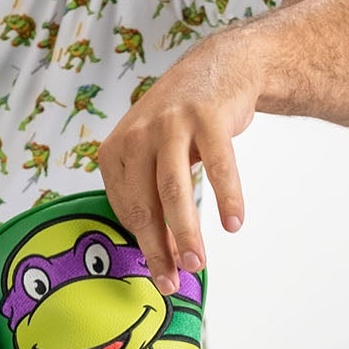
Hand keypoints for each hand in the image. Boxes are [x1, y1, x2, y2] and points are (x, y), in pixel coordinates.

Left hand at [97, 27, 262, 288]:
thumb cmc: (184, 123)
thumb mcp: (154, 155)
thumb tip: (162, 256)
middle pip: (145, 205)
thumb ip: (152, 198)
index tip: (163, 273)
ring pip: (173, 190)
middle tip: (174, 281)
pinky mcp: (206, 116)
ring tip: (197, 262)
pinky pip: (218, 166)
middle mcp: (136, 135)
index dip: (145, 245)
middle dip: (159, 249)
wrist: (220, 67)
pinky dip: (227, 197)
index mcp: (116, 150)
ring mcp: (170, 123)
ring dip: (185, 232)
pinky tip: (233, 222)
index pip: (127, 210)